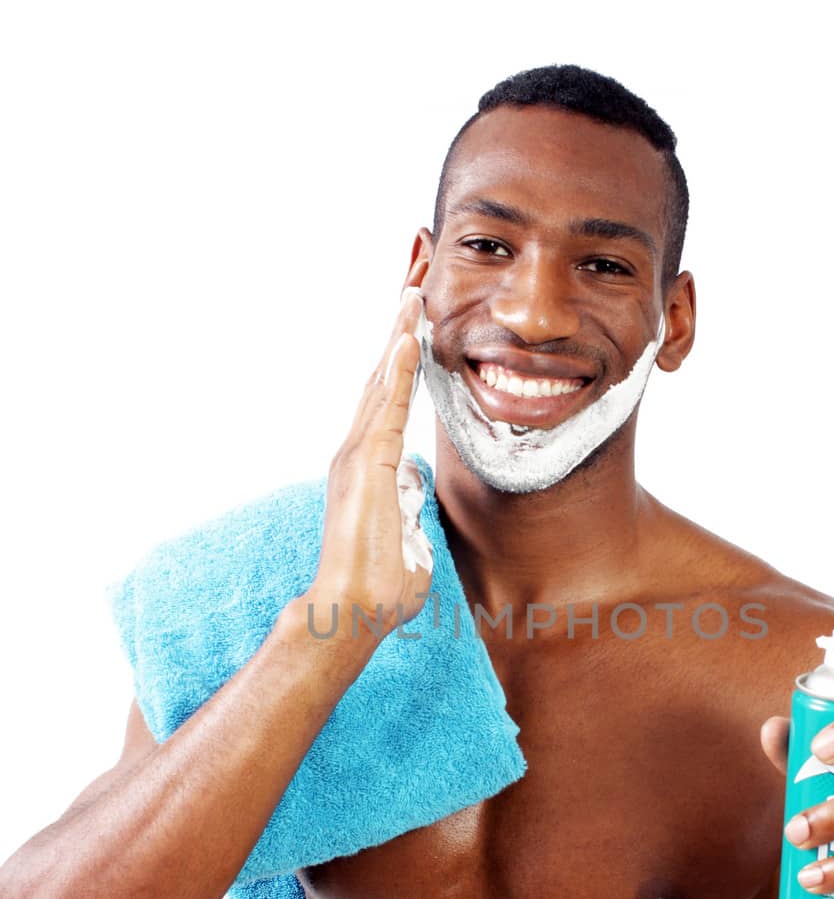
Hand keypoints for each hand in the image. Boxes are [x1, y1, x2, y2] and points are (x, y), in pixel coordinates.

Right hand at [299, 262, 432, 646]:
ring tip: (412, 294)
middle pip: (380, 380)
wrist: (351, 611)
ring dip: (398, 338)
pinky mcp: (365, 466)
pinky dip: (396, 373)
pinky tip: (408, 340)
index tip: (417, 327)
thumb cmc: (380, 589)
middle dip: (398, 333)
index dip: (403, 363)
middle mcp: (357, 453)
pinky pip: (385, 409)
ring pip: (380, 384)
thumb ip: (412, 509)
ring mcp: (357, 457)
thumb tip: (415, 486)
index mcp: (370, 468)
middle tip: (414, 287)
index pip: (389, 403)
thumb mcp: (410, 539)